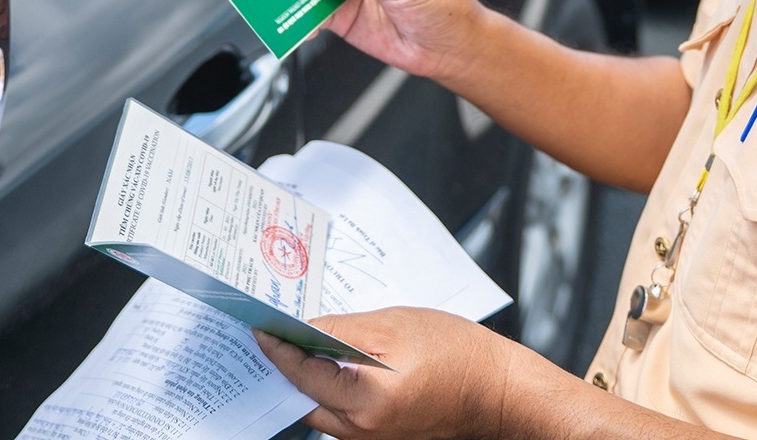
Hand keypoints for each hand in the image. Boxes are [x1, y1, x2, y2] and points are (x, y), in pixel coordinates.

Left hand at [254, 309, 513, 439]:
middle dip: (285, 367)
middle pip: (304, 399)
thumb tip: (303, 329)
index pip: (302, 375)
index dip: (277, 349)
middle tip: (270, 335)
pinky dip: (328, 390)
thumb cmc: (456, 354)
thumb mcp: (395, 327)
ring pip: (321, 409)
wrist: (497, 390)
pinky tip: (329, 363)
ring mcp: (371, 439)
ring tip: (296, 344)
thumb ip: (343, 330)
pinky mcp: (382, 437)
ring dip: (305, 378)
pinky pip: (341, 415)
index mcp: (364, 402)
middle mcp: (362, 431)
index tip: (259, 329)